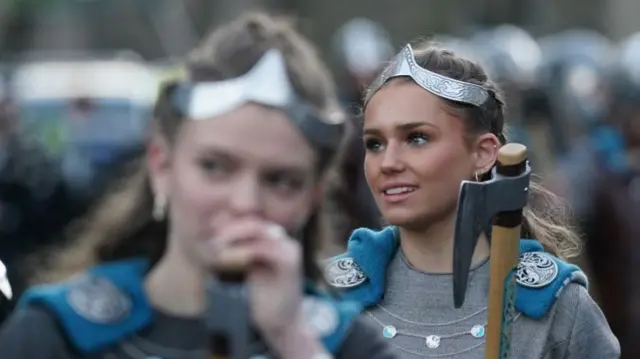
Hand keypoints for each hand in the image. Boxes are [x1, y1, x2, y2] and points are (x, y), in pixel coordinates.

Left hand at [208, 218, 307, 349]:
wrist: (283, 323)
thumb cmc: (262, 299)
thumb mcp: (244, 271)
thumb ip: (235, 253)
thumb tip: (213, 237)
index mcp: (272, 240)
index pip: (249, 221)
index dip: (228, 224)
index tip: (209, 233)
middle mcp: (282, 239)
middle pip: (253, 222)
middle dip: (229, 228)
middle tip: (211, 240)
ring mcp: (288, 248)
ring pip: (258, 229)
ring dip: (234, 236)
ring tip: (216, 245)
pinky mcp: (289, 261)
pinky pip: (263, 248)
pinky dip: (244, 250)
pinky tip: (228, 258)